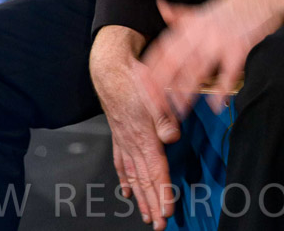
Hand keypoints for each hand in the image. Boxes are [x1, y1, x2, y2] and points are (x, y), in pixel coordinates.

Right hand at [90, 26, 179, 229]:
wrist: (110, 69)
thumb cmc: (133, 79)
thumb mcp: (153, 93)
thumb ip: (164, 117)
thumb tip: (173, 137)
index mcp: (144, 135)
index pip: (156, 171)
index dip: (162, 193)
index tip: (168, 212)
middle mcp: (133, 143)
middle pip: (144, 180)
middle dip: (153, 204)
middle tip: (159, 225)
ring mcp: (123, 140)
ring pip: (133, 175)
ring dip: (141, 197)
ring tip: (146, 215)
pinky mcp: (118, 135)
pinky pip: (121, 162)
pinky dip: (125, 179)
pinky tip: (127, 191)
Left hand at [142, 0, 283, 118]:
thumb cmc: (233, 5)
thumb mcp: (201, 8)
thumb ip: (179, 14)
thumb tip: (160, 5)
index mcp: (191, 24)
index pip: (164, 47)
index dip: (151, 67)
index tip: (141, 84)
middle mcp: (201, 32)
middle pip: (175, 61)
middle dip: (163, 84)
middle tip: (156, 106)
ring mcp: (220, 40)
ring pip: (197, 69)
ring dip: (186, 91)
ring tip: (179, 111)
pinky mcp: (239, 48)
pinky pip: (227, 73)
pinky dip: (221, 90)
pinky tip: (216, 105)